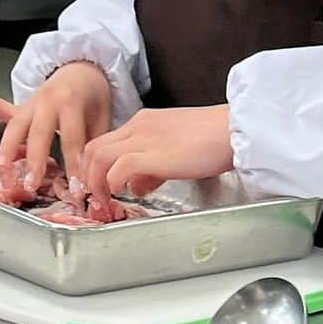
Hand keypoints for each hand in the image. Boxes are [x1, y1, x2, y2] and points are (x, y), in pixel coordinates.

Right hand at [0, 61, 112, 180]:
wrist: (82, 69)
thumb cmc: (92, 97)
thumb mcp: (103, 117)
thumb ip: (96, 144)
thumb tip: (96, 175)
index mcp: (72, 103)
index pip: (73, 139)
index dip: (75, 166)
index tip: (78, 190)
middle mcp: (47, 101)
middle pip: (39, 132)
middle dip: (35, 160)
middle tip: (32, 183)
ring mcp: (30, 103)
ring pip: (15, 126)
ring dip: (7, 149)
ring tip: (4, 171)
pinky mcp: (18, 106)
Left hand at [81, 105, 234, 199]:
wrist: (234, 129)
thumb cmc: (213, 139)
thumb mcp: (176, 150)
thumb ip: (152, 167)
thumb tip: (137, 186)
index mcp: (144, 123)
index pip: (105, 142)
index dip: (95, 166)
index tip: (98, 185)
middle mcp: (139, 126)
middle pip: (93, 147)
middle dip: (88, 175)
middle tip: (95, 196)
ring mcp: (144, 138)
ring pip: (98, 155)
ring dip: (95, 181)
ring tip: (104, 200)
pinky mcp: (154, 154)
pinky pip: (118, 168)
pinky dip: (112, 182)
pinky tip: (121, 194)